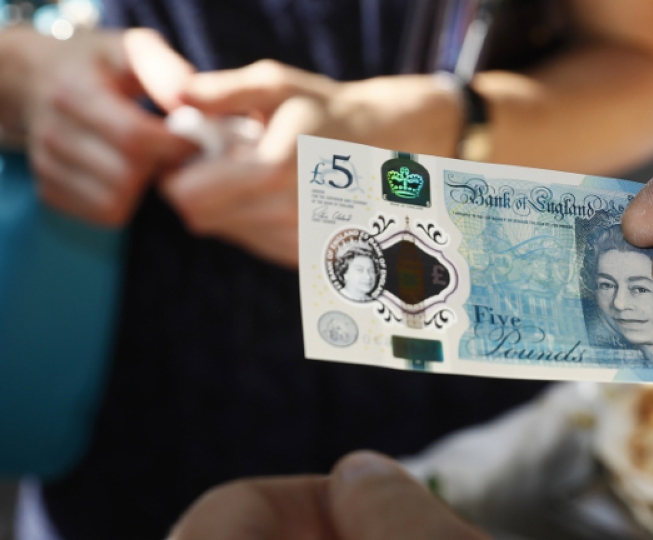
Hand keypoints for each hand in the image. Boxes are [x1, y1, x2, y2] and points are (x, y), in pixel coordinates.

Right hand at [14, 28, 195, 225]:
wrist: (36, 79)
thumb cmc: (97, 64)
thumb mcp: (131, 48)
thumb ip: (165, 72)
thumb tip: (193, 107)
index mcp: (75, 92)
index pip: (134, 138)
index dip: (176, 145)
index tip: (197, 139)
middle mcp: (54, 132)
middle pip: (126, 176)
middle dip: (162, 169)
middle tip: (177, 155)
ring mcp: (47, 165)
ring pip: (115, 203)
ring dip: (143, 189)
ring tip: (151, 163)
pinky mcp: (49, 190)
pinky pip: (102, 214)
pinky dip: (125, 202)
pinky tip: (130, 176)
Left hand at [159, 61, 461, 266]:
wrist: (390, 148)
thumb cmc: (326, 110)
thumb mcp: (278, 86)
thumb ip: (224, 91)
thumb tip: (178, 98)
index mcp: (275, 169)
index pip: (189, 198)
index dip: (178, 175)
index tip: (193, 154)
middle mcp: (289, 213)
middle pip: (203, 219)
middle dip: (201, 189)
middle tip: (227, 161)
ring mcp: (301, 240)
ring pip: (229, 232)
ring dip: (230, 206)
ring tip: (262, 175)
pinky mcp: (309, 257)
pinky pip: (256, 244)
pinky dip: (254, 221)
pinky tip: (277, 195)